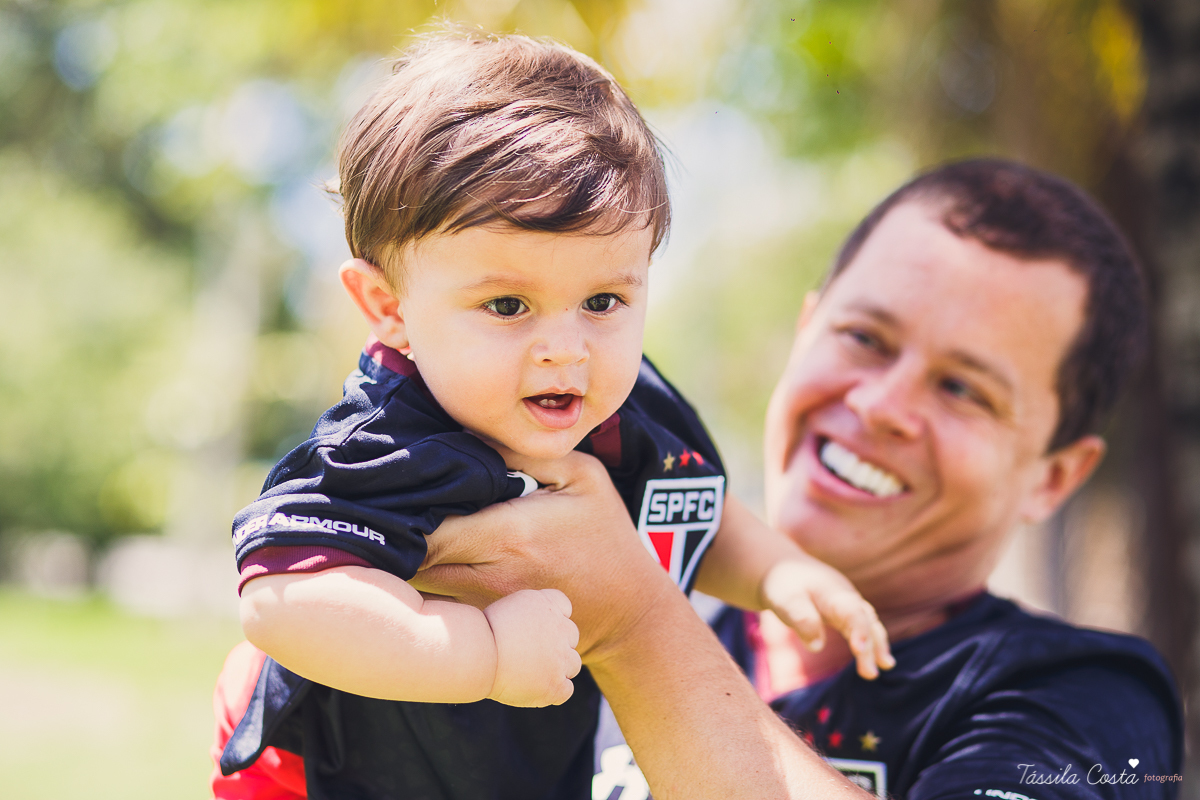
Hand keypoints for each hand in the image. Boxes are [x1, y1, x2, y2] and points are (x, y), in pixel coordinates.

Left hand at [413, 450, 673, 661]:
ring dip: (399, 550)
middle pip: (407, 554)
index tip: (394, 477)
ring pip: (412, 578)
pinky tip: (415, 547)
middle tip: (377, 494)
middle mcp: (486, 575)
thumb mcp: (583, 476)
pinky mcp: (478, 621)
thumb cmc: (606, 538)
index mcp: (509, 534)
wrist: (627, 615)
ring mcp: (479, 605)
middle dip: (390, 525)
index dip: (400, 501)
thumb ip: (526, 451)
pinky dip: (416, 572)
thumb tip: (468, 428)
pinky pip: (431, 595)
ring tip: (393, 516)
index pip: (427, 523)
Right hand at [483, 588, 581, 706]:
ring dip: (557, 668)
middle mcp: (561, 628)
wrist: (479, 654)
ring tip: (532, 673)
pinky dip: (553, 691)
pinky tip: (534, 689)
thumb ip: (531, 614)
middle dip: (556, 644)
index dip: (552, 619)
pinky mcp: (556, 685)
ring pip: (573, 664)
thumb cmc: (483, 631)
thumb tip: (538, 626)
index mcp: (548, 603)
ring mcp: (561, 658)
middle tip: (531, 654)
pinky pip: (566, 690)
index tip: (536, 628)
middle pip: (571, 636)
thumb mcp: (510, 607)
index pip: (564, 606)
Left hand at [760, 557, 894, 679]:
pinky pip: (863, 627)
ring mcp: (849, 605)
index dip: (859, 631)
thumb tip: (817, 647)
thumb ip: (802, 620)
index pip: (852, 613)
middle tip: (870, 674)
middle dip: (870, 647)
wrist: (783, 569)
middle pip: (865, 623)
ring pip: (869, 625)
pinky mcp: (845, 613)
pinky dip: (871, 642)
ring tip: (886, 666)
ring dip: (877, 646)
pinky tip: (876, 659)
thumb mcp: (785, 601)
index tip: (859, 650)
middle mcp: (847, 598)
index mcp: (834, 593)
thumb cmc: (784, 586)